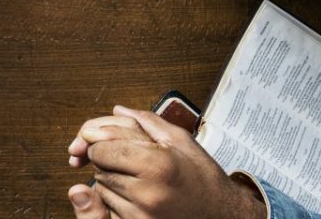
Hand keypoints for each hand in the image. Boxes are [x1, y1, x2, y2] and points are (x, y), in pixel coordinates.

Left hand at [66, 106, 265, 217]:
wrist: (222, 215)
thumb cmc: (204, 179)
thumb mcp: (180, 141)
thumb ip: (146, 122)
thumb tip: (118, 111)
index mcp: (158, 165)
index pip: (103, 149)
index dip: (101, 142)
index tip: (107, 140)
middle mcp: (147, 193)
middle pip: (99, 168)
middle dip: (107, 159)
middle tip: (129, 158)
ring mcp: (141, 214)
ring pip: (102, 189)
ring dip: (111, 179)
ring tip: (139, 176)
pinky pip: (110, 207)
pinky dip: (117, 198)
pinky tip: (138, 193)